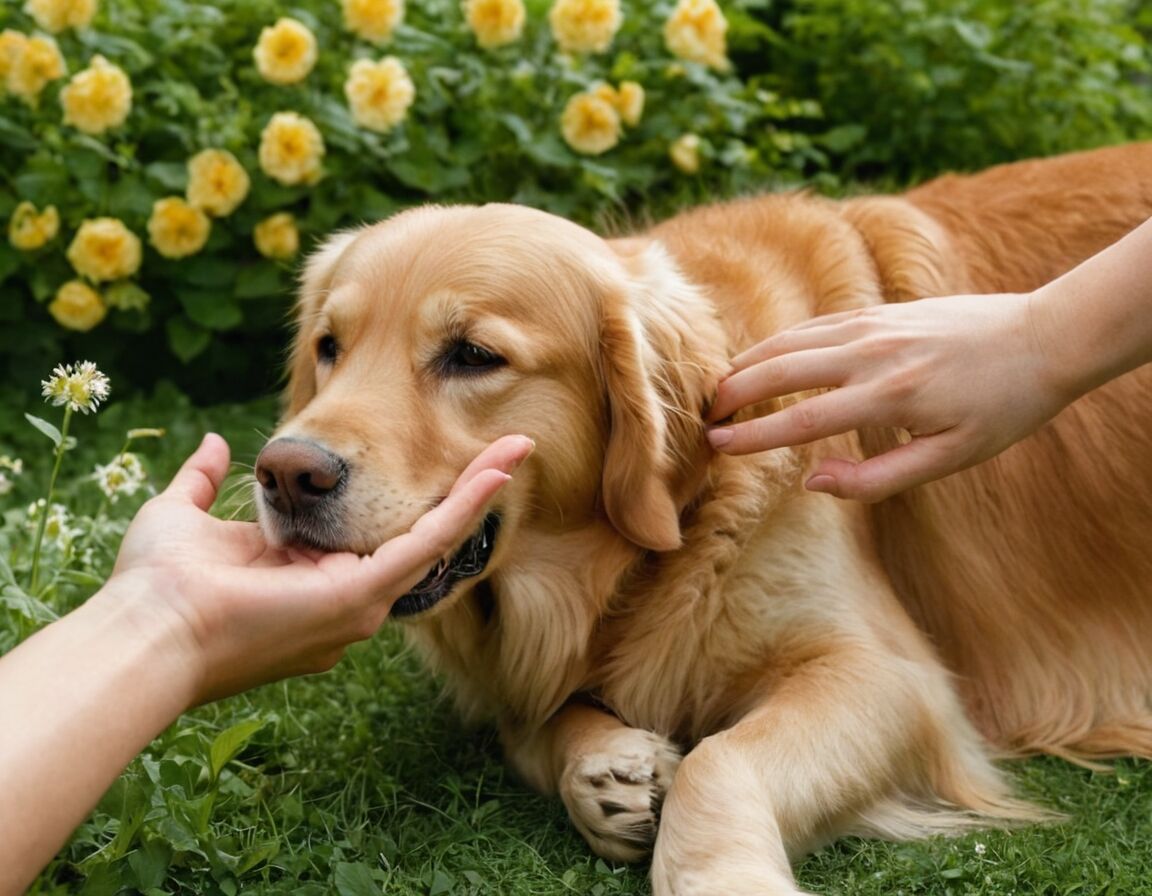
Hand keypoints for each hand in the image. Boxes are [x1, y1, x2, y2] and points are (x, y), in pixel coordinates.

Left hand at [103, 432, 533, 703]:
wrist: (146, 626)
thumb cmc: (156, 584)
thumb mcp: (184, 515)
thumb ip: (205, 480)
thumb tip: (218, 444)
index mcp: (309, 578)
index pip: (375, 533)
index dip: (407, 495)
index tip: (431, 459)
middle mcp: (345, 598)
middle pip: (419, 537)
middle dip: (464, 493)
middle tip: (505, 452)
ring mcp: (360, 602)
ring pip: (436, 537)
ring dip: (478, 492)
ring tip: (515, 452)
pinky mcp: (364, 594)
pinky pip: (429, 542)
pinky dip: (466, 504)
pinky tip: (495, 472)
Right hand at [706, 293, 1067, 501]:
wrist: (1043, 338)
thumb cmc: (1001, 409)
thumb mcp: (949, 459)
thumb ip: (876, 478)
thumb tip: (812, 480)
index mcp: (890, 396)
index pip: (802, 418)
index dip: (753, 437)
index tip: (716, 447)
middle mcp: (873, 353)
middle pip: (780, 369)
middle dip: (734, 394)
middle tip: (703, 419)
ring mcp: (873, 325)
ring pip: (790, 340)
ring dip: (747, 364)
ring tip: (719, 391)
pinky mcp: (878, 311)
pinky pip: (813, 325)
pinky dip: (778, 342)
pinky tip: (761, 358)